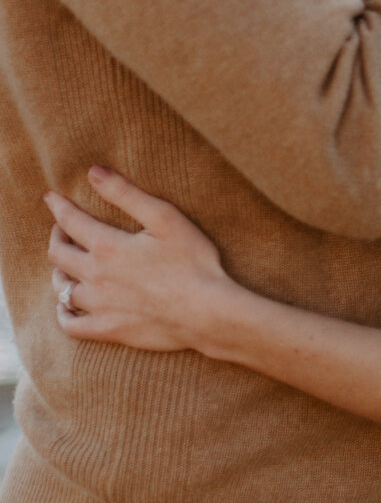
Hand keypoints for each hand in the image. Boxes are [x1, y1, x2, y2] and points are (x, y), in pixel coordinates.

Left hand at [45, 168, 233, 352]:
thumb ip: (126, 194)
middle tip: (60, 231)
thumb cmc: (193, 261)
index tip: (51, 198)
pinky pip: (71, 325)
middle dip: (56, 237)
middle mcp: (95, 276)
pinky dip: (63, 314)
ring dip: (58, 273)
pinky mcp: (108, 330)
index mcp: (108, 246)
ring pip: (61, 288)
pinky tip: (67, 306)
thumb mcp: (164, 218)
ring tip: (64, 266)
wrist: (207, 311)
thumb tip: (93, 172)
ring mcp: (99, 306)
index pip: (70, 221)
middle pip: (58, 254)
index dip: (58, 207)